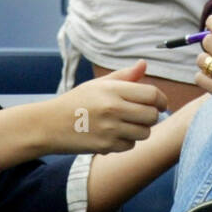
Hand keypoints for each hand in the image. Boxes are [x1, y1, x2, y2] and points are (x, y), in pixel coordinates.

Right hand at [41, 61, 166, 153]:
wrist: (49, 124)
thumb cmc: (76, 101)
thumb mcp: (98, 84)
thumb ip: (124, 76)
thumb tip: (144, 65)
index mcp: (113, 90)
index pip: (152, 94)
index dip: (161, 99)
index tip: (160, 103)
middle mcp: (114, 109)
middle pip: (152, 115)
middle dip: (152, 115)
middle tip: (142, 114)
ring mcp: (110, 130)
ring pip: (145, 133)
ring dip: (140, 130)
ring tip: (126, 124)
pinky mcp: (106, 147)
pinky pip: (130, 146)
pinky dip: (126, 142)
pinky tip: (114, 135)